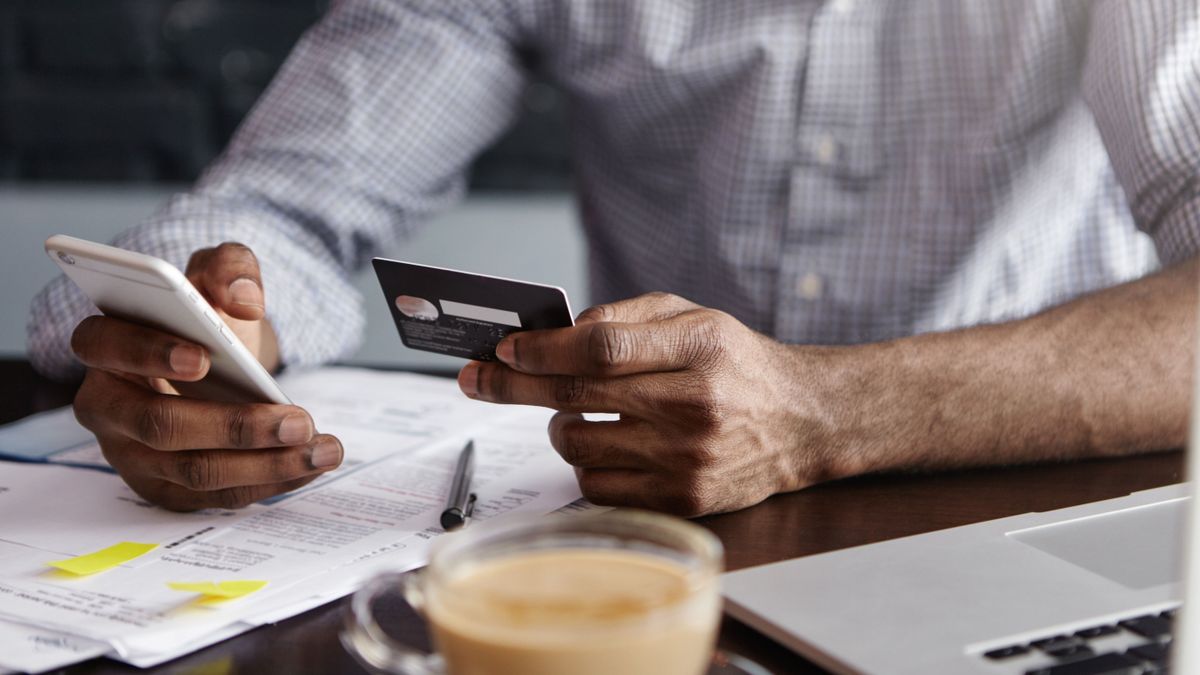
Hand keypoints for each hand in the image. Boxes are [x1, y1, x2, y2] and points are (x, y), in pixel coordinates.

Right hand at [70, 242, 342, 510]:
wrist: (217, 362)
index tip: (203, 357)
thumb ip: (230, 268)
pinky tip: (310, 464)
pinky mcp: (165, 488)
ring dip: (266, 464)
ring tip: (323, 448)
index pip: (105, 346)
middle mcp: (108, 406)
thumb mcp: (219, 277)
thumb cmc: (206, 320)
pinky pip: (216, 496)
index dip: (149, 353)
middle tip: (298, 420)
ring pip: (195, 471)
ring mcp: (133, 455)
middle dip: (234, 426)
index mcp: (105, 344)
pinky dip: (269, 482)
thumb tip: (243, 299)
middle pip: (160, 425)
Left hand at [456, 292, 838, 515]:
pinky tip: (604, 445)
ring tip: (573, 413)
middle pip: (577, 397)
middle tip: (478, 378)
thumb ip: (626, 317)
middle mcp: (694, 405)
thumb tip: (554, 335)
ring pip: (578, 447)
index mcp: (699, 347)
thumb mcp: (693, 317)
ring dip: (558, 426)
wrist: (801, 421)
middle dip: (514, 386)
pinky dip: (585, 464)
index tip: (505, 350)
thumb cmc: (736, 363)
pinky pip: (598, 487)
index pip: (601, 347)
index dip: (543, 350)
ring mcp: (687, 459)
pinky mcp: (683, 500)